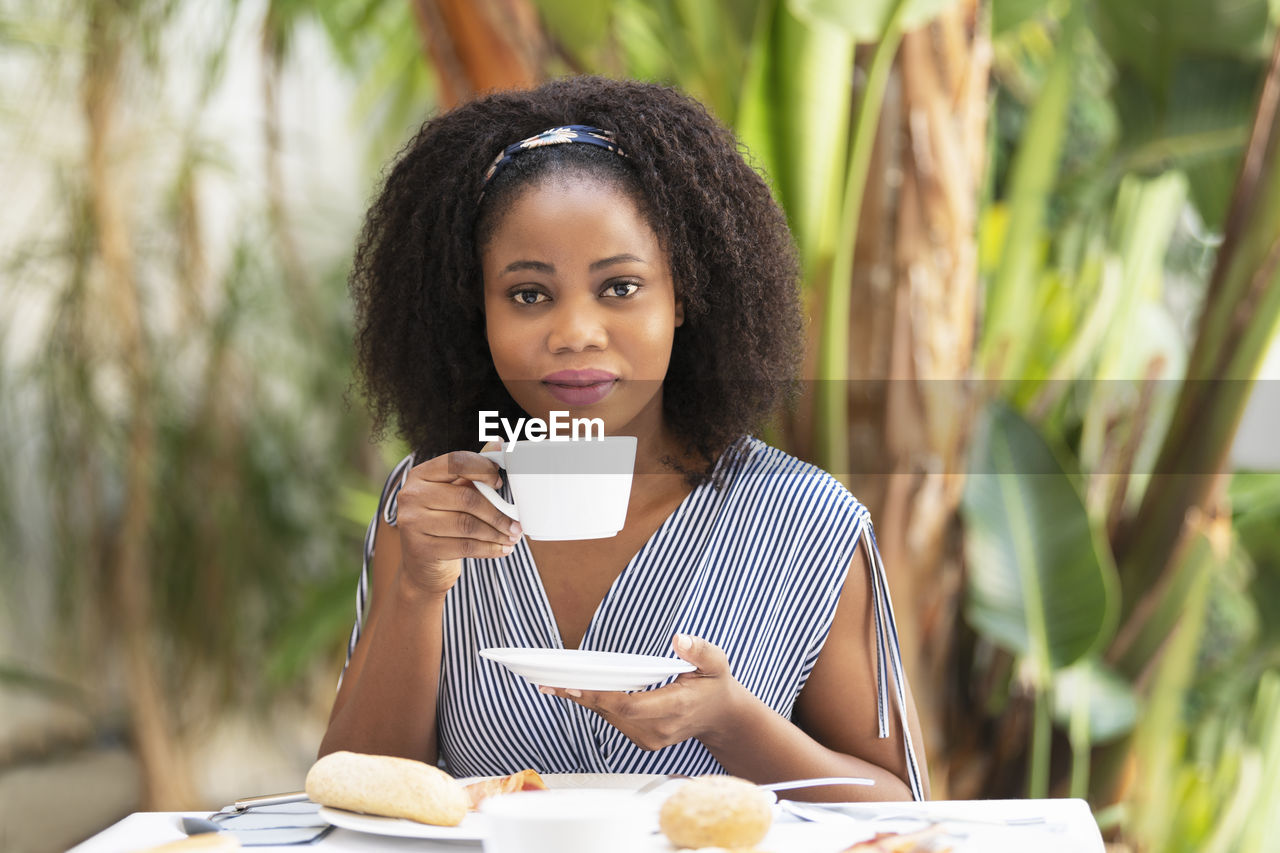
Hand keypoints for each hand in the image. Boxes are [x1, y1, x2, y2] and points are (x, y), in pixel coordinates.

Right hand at [392, 448, 521, 596]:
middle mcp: (412, 495)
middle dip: (497, 512)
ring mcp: (412, 522)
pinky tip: (503, 549)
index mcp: (420, 474)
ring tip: (513, 537)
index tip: (500, 483)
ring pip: (467, 525)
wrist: (422, 563)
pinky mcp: (421, 548)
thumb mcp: (454, 491)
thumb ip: (473, 469)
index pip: (455, 462)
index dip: (483, 469)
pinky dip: (489, 549)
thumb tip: (499, 442)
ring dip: (497, 532)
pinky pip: (464, 547)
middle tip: (517, 524)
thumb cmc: (443, 520)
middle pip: (466, 498)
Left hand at [538, 634, 743, 750]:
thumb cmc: (715, 685)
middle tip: (548, 681)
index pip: (629, 705)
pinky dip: (597, 706)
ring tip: (554, 684)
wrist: (721, 717)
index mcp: (676, 707)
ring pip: (609, 718)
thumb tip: (679, 639)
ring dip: (584, 701)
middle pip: (611, 713)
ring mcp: (651, 738)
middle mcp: (660, 728)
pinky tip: (579, 691)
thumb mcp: (716, 663)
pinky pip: (614, 721)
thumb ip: (700, 650)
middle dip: (581, 696)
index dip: (599, 696)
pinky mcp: (644, 740)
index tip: (574, 685)